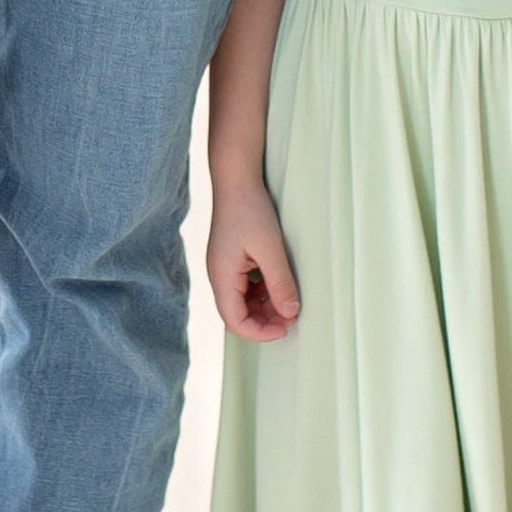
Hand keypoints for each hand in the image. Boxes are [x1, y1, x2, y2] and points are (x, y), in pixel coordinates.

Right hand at [207, 182, 300, 342]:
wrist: (236, 179)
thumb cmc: (250, 210)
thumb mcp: (271, 249)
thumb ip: (280, 283)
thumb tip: (290, 313)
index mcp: (222, 278)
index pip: (235, 321)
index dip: (260, 332)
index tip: (286, 328)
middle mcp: (219, 276)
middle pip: (238, 314)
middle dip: (265, 320)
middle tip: (293, 315)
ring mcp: (224, 268)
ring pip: (243, 301)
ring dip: (265, 306)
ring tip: (289, 300)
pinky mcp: (231, 260)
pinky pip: (245, 286)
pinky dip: (262, 291)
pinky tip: (278, 284)